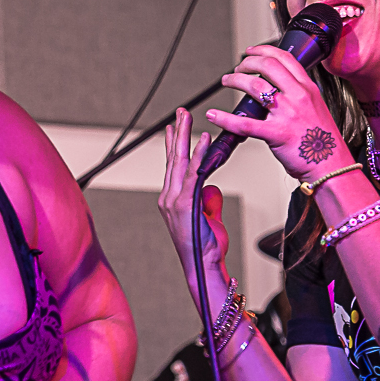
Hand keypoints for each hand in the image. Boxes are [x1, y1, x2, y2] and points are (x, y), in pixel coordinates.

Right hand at [159, 106, 232, 303]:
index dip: (173, 145)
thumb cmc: (207, 248)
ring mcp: (173, 201)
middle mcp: (168, 198)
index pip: (172, 166)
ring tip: (188, 117)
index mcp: (172, 200)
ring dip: (184, 137)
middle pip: (173, 159)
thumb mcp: (209, 219)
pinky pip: (192, 175)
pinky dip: (198, 155)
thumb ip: (209, 202)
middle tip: (180, 112)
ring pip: (179, 162)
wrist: (204, 268)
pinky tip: (203, 140)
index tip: (174, 126)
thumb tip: (211, 188)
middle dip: (177, 132)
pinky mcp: (184, 205)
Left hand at [206, 44, 348, 182]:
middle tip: (237, 68)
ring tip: (227, 82)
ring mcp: (287, 113)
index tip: (251, 52)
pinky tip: (214, 115)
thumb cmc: (323, 144)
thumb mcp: (317, 109)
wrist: (332, 166)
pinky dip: (224, 118)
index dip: (263, 51)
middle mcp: (298, 96)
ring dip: (235, 80)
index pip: (285, 58)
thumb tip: (280, 90)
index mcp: (308, 89)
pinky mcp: (276, 133)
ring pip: (254, 86)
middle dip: (247, 63)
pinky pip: (244, 123)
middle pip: (267, 65)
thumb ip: (300, 96)